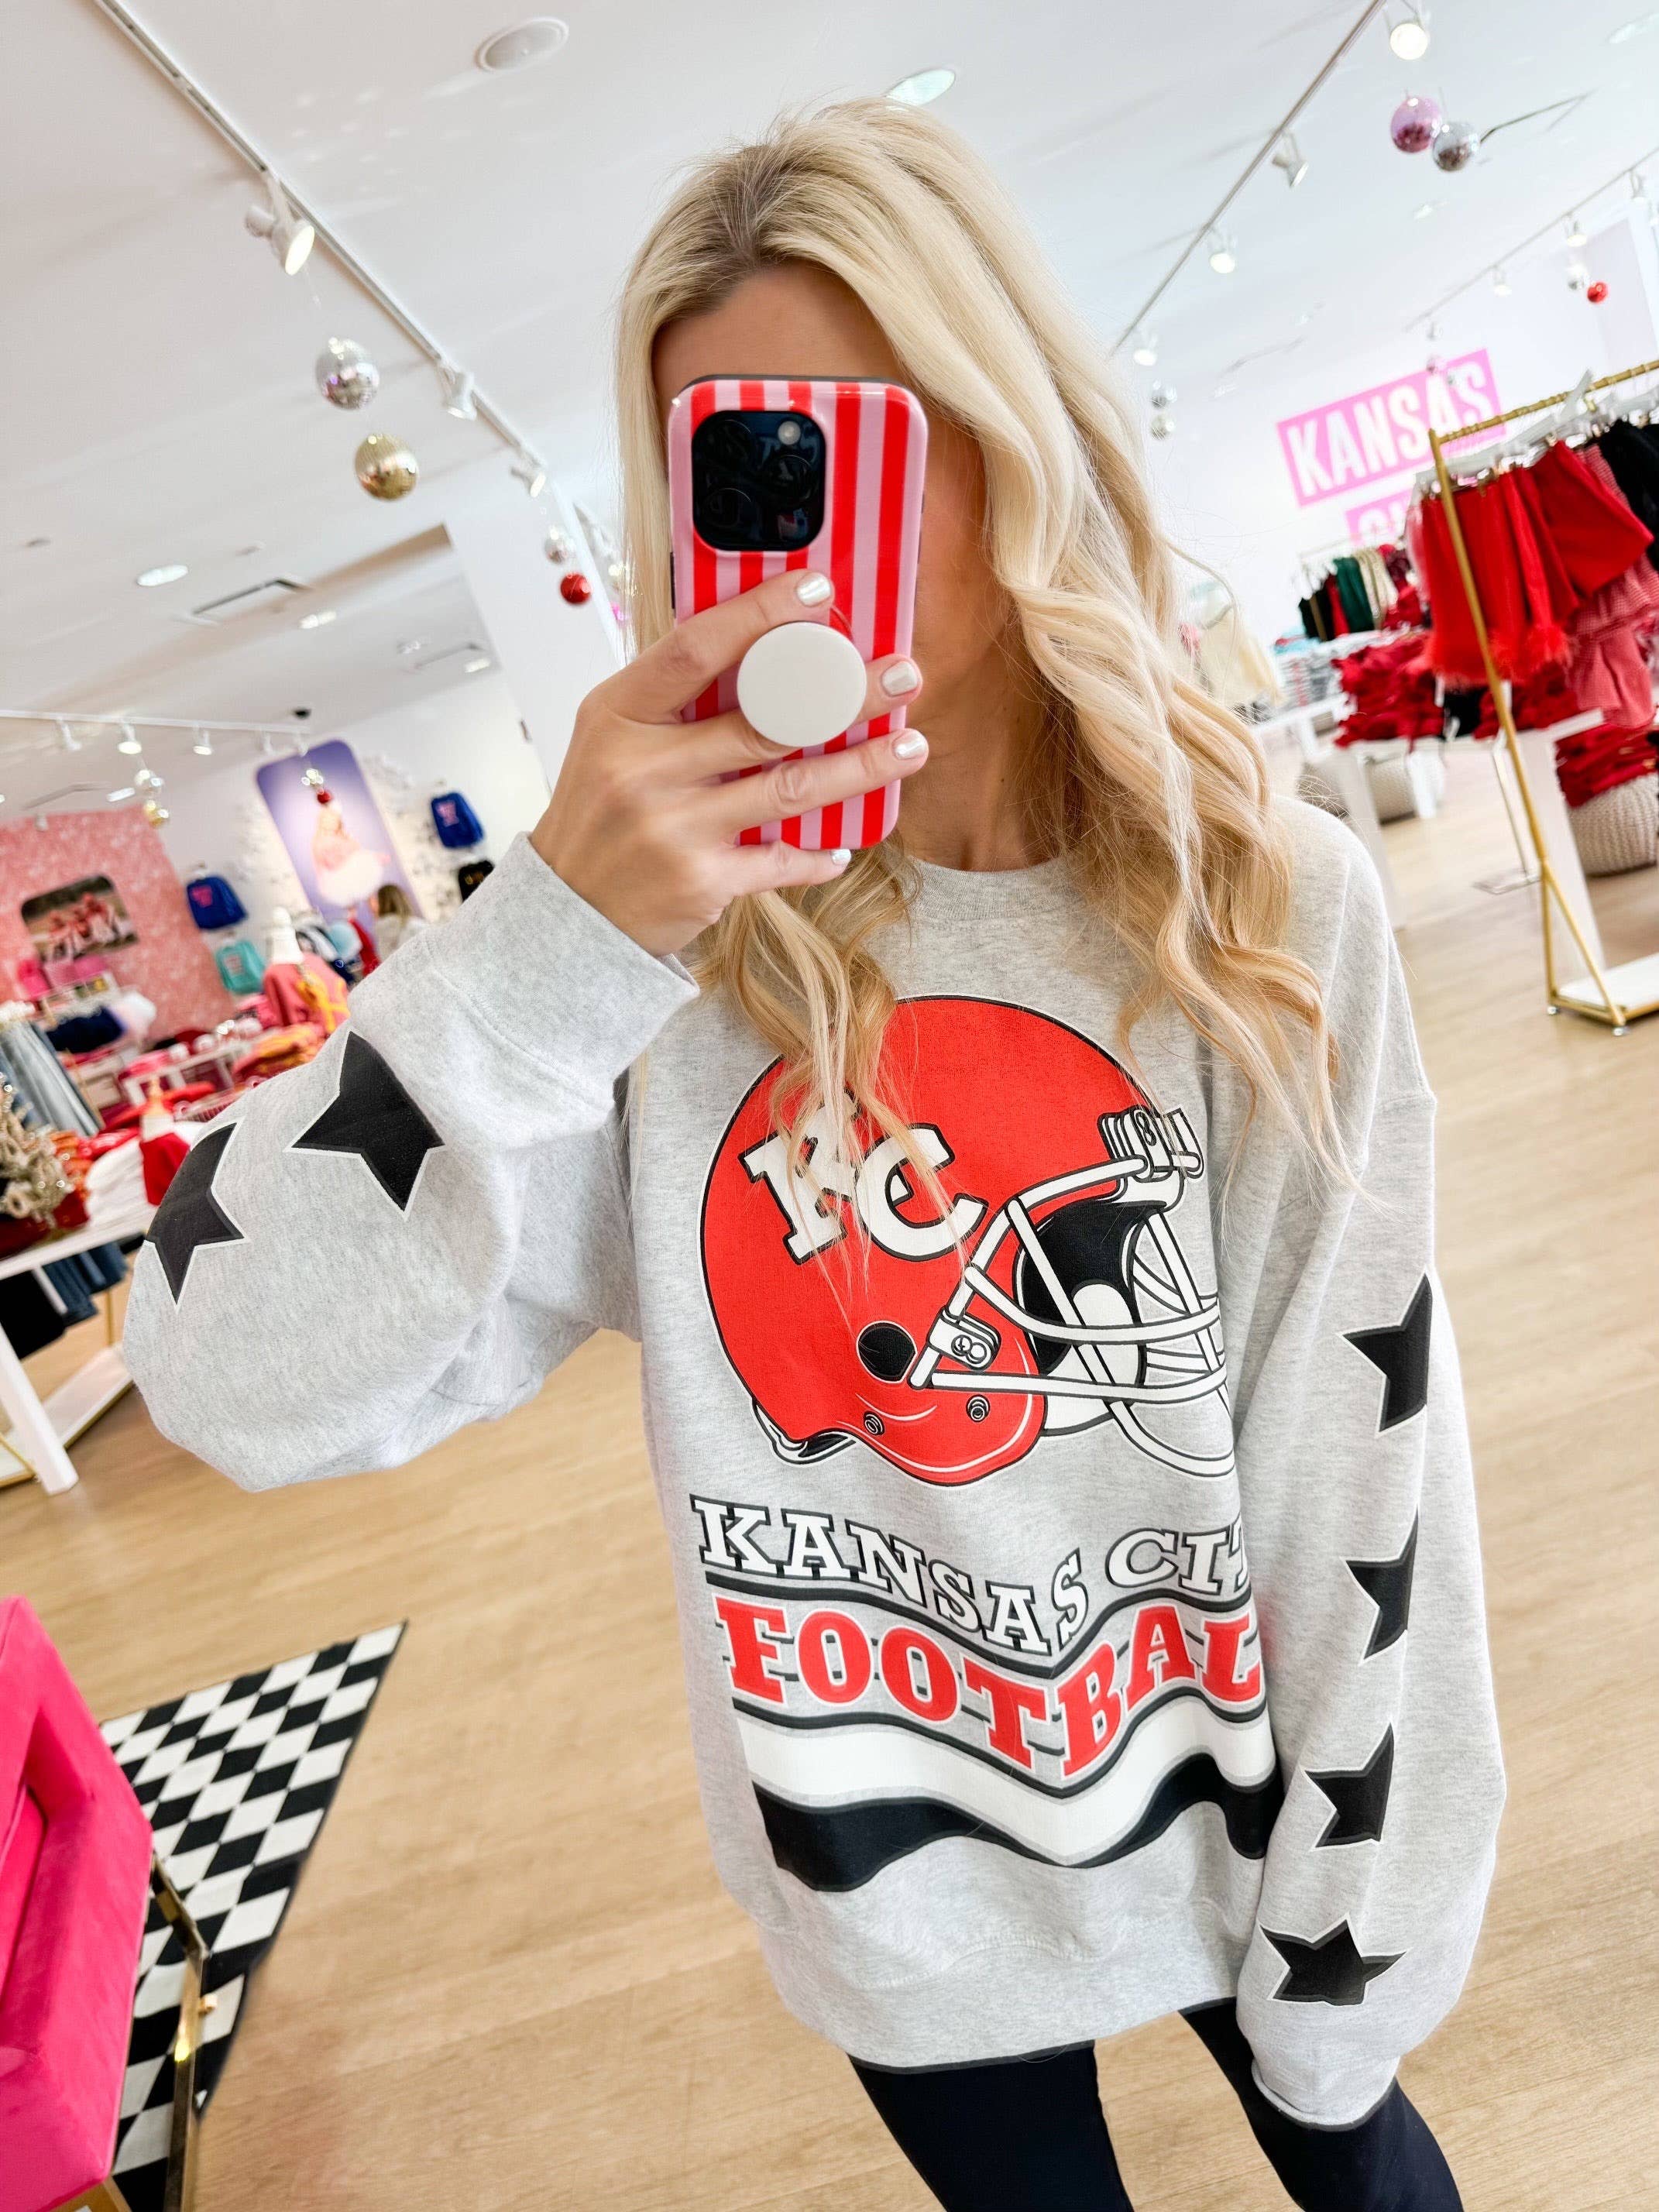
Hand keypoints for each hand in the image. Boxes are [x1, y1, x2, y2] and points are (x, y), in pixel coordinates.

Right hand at [531, 571, 925, 956]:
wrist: (567, 915)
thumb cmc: (599, 817)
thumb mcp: (611, 740)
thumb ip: (672, 701)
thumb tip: (762, 652)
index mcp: (619, 715)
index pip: (697, 648)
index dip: (760, 614)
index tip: (817, 591)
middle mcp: (644, 768)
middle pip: (764, 718)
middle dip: (844, 694)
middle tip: (902, 676)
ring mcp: (674, 827)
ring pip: (789, 787)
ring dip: (860, 767)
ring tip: (910, 746)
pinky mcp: (702, 881)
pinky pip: (780, 860)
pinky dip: (818, 852)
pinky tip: (845, 841)